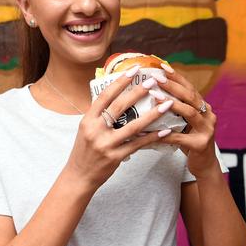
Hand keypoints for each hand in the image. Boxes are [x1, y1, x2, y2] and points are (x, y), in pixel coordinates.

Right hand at [64, 66, 173, 188]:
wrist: (79, 176)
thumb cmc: (85, 150)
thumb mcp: (86, 129)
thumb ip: (99, 115)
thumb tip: (116, 95)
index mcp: (87, 119)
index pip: (105, 96)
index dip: (120, 81)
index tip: (134, 69)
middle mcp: (95, 130)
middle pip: (119, 107)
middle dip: (138, 92)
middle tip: (153, 81)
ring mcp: (106, 144)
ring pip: (133, 126)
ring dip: (152, 114)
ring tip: (166, 104)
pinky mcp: (115, 157)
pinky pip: (138, 144)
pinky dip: (152, 136)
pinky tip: (165, 130)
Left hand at [154, 65, 220, 177]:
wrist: (204, 166)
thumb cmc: (189, 141)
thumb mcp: (185, 122)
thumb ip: (175, 109)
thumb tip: (151, 92)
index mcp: (204, 107)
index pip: (190, 88)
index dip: (177, 76)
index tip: (162, 66)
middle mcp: (208, 115)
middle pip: (191, 96)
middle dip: (173, 85)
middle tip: (157, 77)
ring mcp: (207, 130)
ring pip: (190, 113)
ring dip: (172, 103)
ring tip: (155, 96)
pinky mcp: (201, 145)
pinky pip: (180, 137)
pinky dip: (166, 134)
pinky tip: (153, 131)